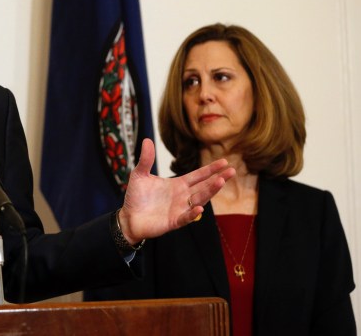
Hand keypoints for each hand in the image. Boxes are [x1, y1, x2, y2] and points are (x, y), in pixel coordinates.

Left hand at [118, 138, 234, 243]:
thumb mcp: (139, 175)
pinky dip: (192, 213)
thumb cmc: (136, 197)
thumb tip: (147, 140)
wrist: (128, 217)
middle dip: (217, 179)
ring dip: (210, 192)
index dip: (210, 169)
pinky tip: (199, 207)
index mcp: (177, 185)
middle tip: (232, 171)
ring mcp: (179, 209)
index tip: (224, 162)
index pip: (198, 176)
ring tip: (220, 182)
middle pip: (203, 187)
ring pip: (199, 200)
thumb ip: (146, 159)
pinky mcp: (173, 221)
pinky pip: (185, 217)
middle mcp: (182, 196)